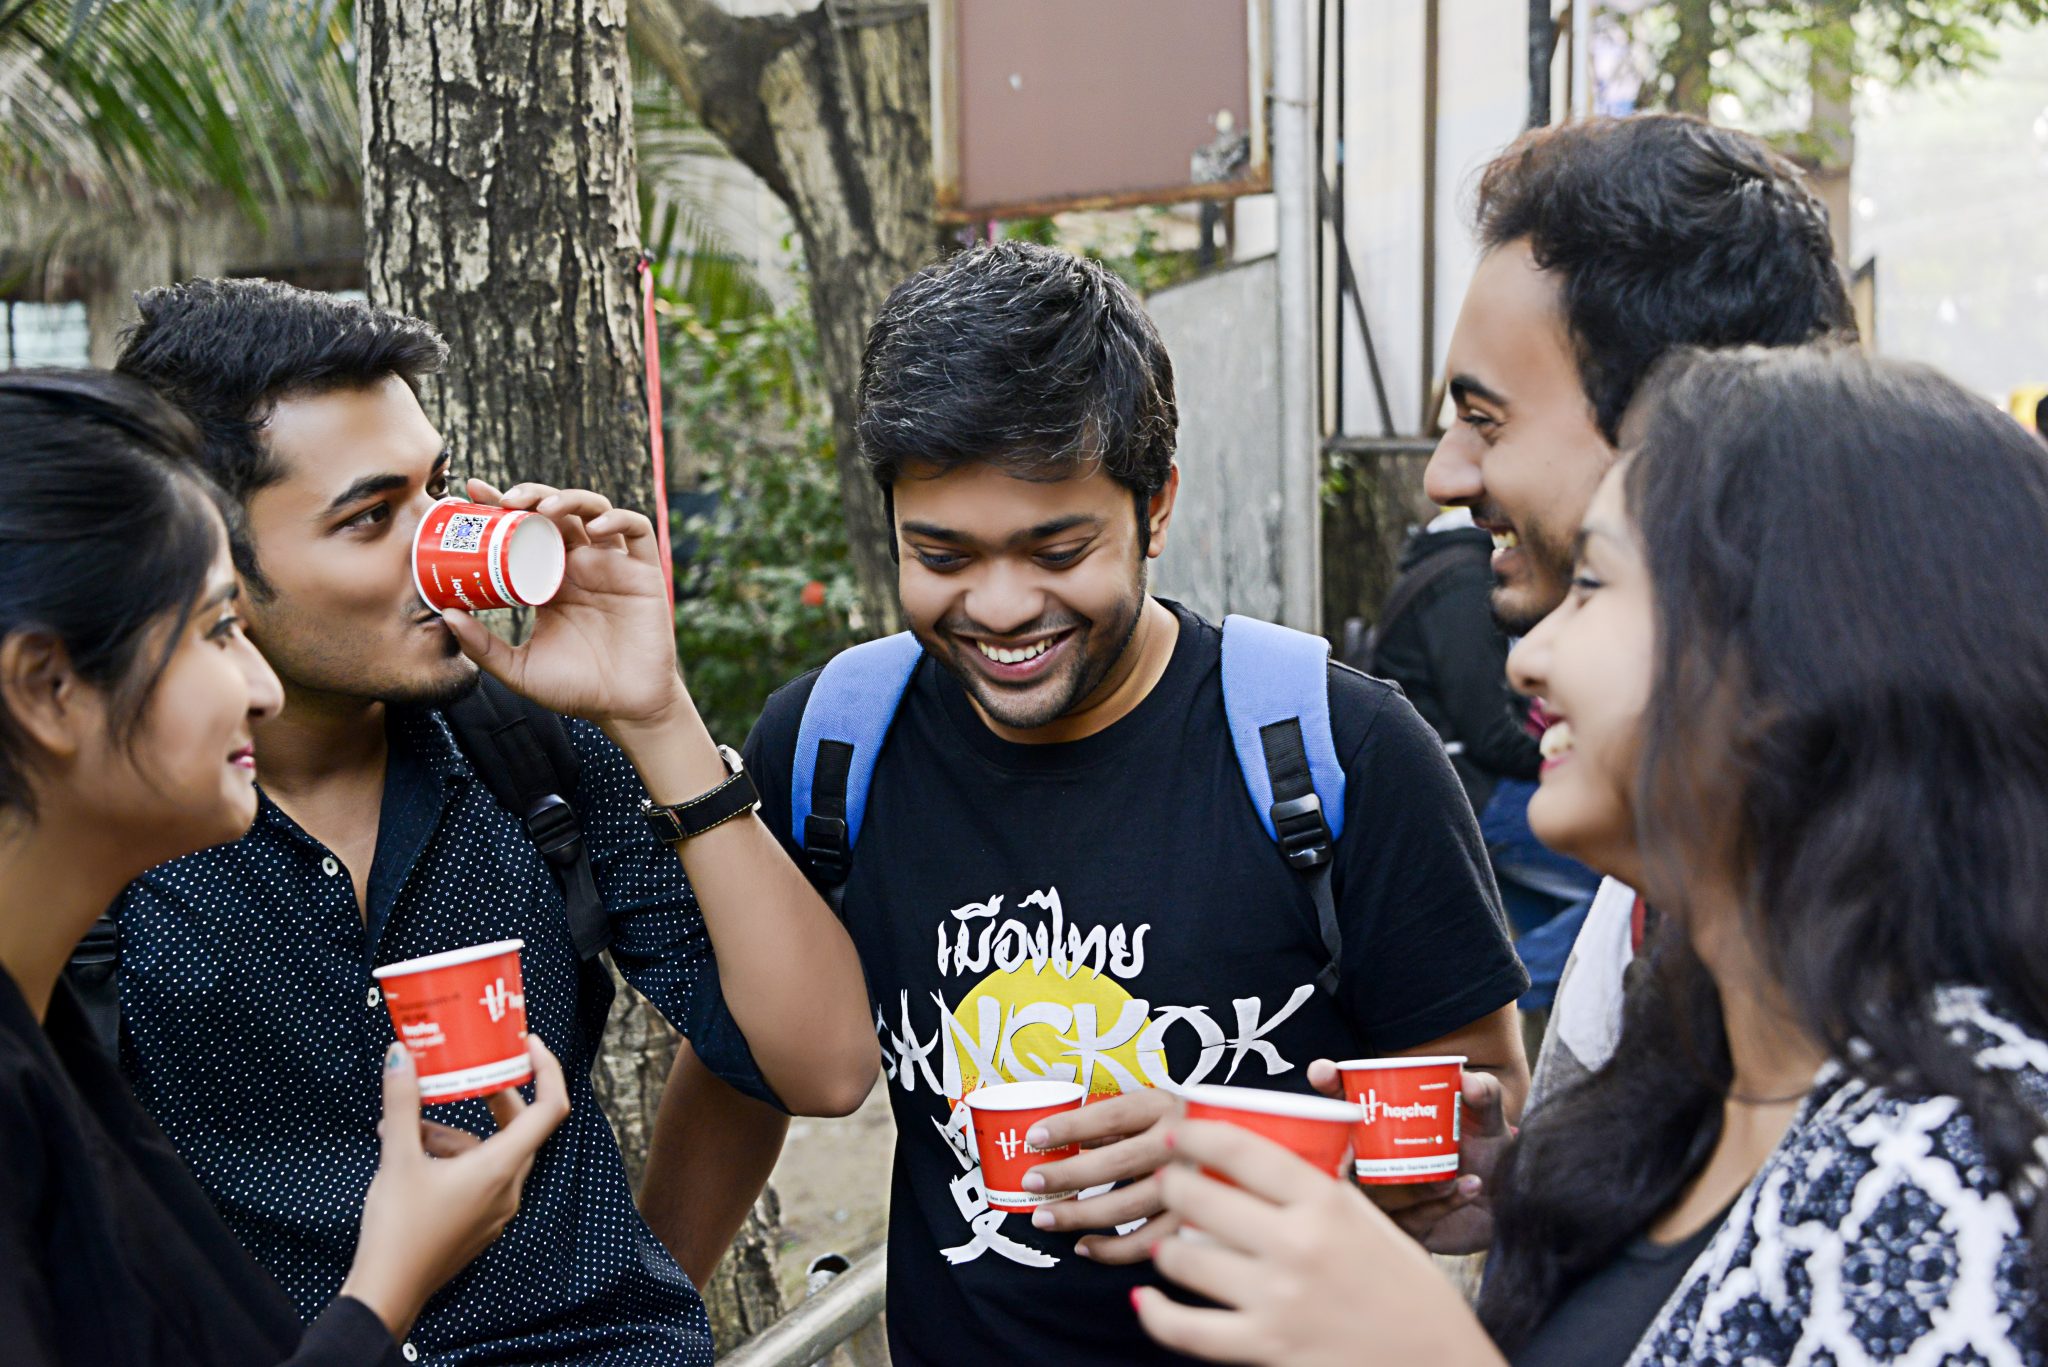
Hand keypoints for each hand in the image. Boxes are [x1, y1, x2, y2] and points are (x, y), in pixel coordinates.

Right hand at [339, 1035, 570, 1339]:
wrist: (386, 1294)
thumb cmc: (397, 1229)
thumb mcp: (397, 1158)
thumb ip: (402, 1103)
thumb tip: (401, 1056)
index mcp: (501, 1168)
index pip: (550, 1109)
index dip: (546, 1071)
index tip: (526, 1045)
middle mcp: (508, 1189)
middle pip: (520, 1129)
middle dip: (493, 1098)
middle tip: (468, 1075)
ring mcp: (495, 1210)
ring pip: (490, 1154)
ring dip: (456, 1134)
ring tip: (407, 1127)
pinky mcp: (478, 1224)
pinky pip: (479, 1178)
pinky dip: (453, 1160)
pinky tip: (411, 1156)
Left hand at [440, 479, 687, 727]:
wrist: (625, 710)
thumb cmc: (576, 689)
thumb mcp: (519, 669)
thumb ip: (483, 647)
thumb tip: (445, 615)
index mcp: (549, 581)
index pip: (523, 532)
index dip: (501, 506)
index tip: (473, 492)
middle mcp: (579, 566)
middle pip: (556, 512)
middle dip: (531, 495)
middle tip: (507, 500)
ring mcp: (612, 566)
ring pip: (593, 511)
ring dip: (569, 499)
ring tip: (545, 510)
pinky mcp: (644, 573)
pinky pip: (637, 531)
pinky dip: (619, 518)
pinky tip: (597, 528)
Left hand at [1018, 1087, 1179, 1262]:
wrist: (1234, 1148)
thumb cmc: (1174, 1127)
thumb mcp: (1148, 1110)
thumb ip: (1108, 1124)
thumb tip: (1050, 1140)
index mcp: (1164, 1106)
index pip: (1111, 1116)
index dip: (1070, 1127)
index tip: (1033, 1138)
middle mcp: (1181, 1143)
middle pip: (1118, 1163)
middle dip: (1068, 1175)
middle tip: (1031, 1183)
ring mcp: (1191, 1186)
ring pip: (1129, 1207)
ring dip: (1080, 1215)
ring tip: (1044, 1218)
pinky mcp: (1193, 1221)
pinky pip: (1147, 1243)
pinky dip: (1112, 1250)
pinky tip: (1083, 1246)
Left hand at [1133, 1119, 1505, 1366]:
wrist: (1441, 1366)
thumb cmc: (1410, 1292)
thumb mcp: (1374, 1223)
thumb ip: (1323, 1192)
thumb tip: (1273, 1160)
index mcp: (1326, 1204)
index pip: (1242, 1150)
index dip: (1195, 1136)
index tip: (1179, 1137)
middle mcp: (1297, 1245)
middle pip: (1199, 1198)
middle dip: (1171, 1187)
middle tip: (1168, 1187)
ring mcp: (1277, 1299)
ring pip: (1184, 1259)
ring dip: (1165, 1246)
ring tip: (1167, 1243)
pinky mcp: (1265, 1349)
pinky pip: (1186, 1330)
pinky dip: (1156, 1314)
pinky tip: (1146, 1300)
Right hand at [1305, 1059, 1509, 1254]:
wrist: (1507, 1202)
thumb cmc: (1487, 1153)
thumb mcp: (1488, 1121)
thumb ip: (1486, 1094)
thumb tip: (1469, 1081)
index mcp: (1387, 1122)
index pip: (1342, 1098)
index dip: (1326, 1084)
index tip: (1321, 1071)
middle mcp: (1375, 1157)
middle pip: (1340, 1149)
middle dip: (1351, 1148)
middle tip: (1382, 1148)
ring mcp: (1383, 1195)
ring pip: (1376, 1193)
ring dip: (1414, 1185)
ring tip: (1453, 1176)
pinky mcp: (1401, 1227)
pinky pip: (1407, 1218)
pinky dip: (1439, 1204)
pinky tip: (1468, 1189)